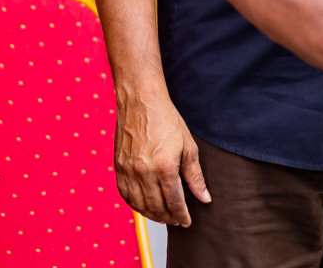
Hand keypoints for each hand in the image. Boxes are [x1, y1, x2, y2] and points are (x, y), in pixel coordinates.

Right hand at [113, 88, 209, 226]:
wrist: (140, 101)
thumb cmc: (165, 119)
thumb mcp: (187, 146)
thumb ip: (195, 175)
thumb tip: (204, 197)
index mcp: (165, 167)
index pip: (174, 202)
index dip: (182, 215)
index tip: (187, 222)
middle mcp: (144, 171)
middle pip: (156, 207)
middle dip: (168, 218)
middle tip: (176, 220)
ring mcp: (128, 170)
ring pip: (139, 204)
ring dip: (152, 215)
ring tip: (162, 216)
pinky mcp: (118, 167)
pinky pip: (125, 194)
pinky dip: (135, 204)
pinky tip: (144, 205)